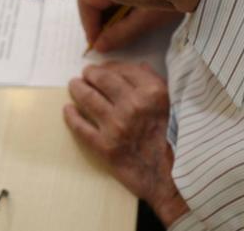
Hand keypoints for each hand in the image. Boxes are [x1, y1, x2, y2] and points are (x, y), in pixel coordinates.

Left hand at [64, 62, 187, 226]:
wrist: (171, 178)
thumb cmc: (174, 140)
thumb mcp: (172, 105)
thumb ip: (155, 83)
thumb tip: (137, 67)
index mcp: (152, 93)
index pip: (122, 69)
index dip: (109, 66)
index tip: (103, 68)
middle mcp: (133, 105)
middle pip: (102, 79)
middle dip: (90, 74)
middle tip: (85, 74)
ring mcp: (116, 126)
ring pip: (88, 98)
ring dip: (78, 88)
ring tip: (74, 85)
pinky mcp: (104, 146)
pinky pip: (80, 127)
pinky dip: (71, 116)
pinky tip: (68, 110)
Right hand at [78, 0, 182, 52]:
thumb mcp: (148, 17)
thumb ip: (122, 32)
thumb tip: (100, 46)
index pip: (86, 2)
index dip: (89, 26)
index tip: (97, 44)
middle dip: (99, 22)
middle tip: (108, 41)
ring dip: (110, 15)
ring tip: (123, 31)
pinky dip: (120, 6)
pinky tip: (133, 16)